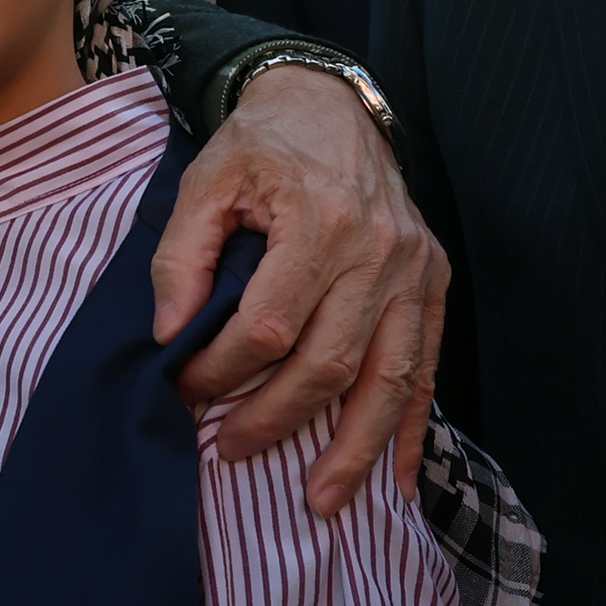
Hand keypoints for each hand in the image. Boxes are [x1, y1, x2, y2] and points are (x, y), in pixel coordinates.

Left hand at [152, 66, 444, 515]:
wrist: (331, 102)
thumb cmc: (262, 144)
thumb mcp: (205, 181)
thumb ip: (181, 259)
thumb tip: (172, 338)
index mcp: (320, 220)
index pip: (269, 326)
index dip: (222, 370)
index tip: (188, 389)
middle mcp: (378, 251)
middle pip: (330, 363)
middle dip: (277, 419)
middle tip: (232, 452)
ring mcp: (414, 270)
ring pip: (389, 379)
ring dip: (355, 449)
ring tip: (324, 503)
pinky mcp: (433, 282)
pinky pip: (427, 367)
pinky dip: (410, 427)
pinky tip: (395, 479)